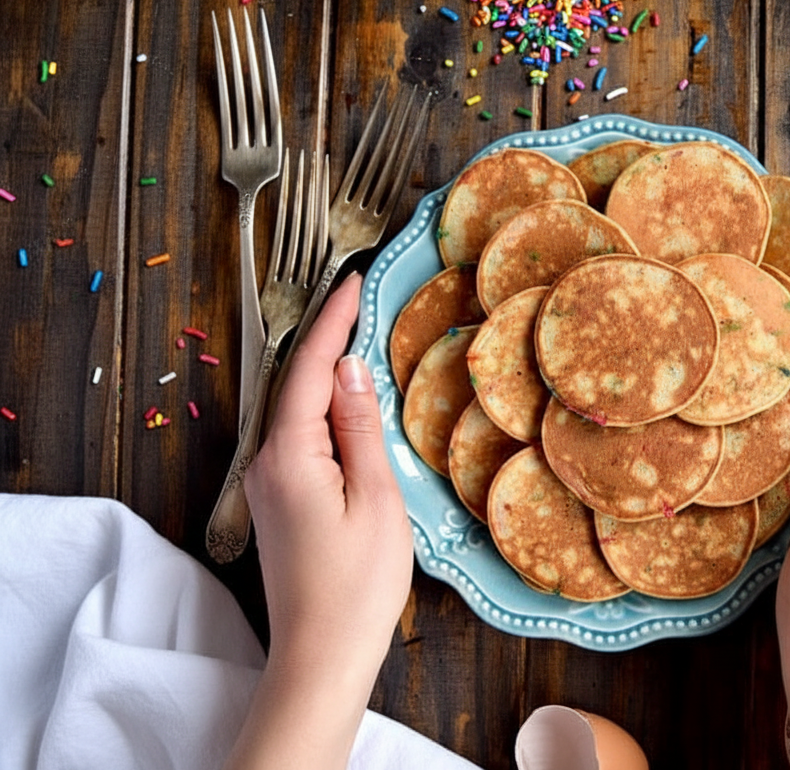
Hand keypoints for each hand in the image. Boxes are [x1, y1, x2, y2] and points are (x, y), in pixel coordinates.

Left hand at [227, 272, 412, 769]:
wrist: (321, 655)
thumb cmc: (357, 586)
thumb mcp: (376, 499)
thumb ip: (359, 427)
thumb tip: (349, 367)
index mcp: (290, 455)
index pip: (309, 368)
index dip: (333, 321)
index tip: (354, 280)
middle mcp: (266, 463)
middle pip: (296, 383)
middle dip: (326, 338)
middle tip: (360, 297)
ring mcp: (267, 484)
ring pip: (297, 410)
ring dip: (324, 373)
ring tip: (359, 336)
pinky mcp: (278, 503)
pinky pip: (299, 438)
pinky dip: (323, 409)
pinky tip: (347, 403)